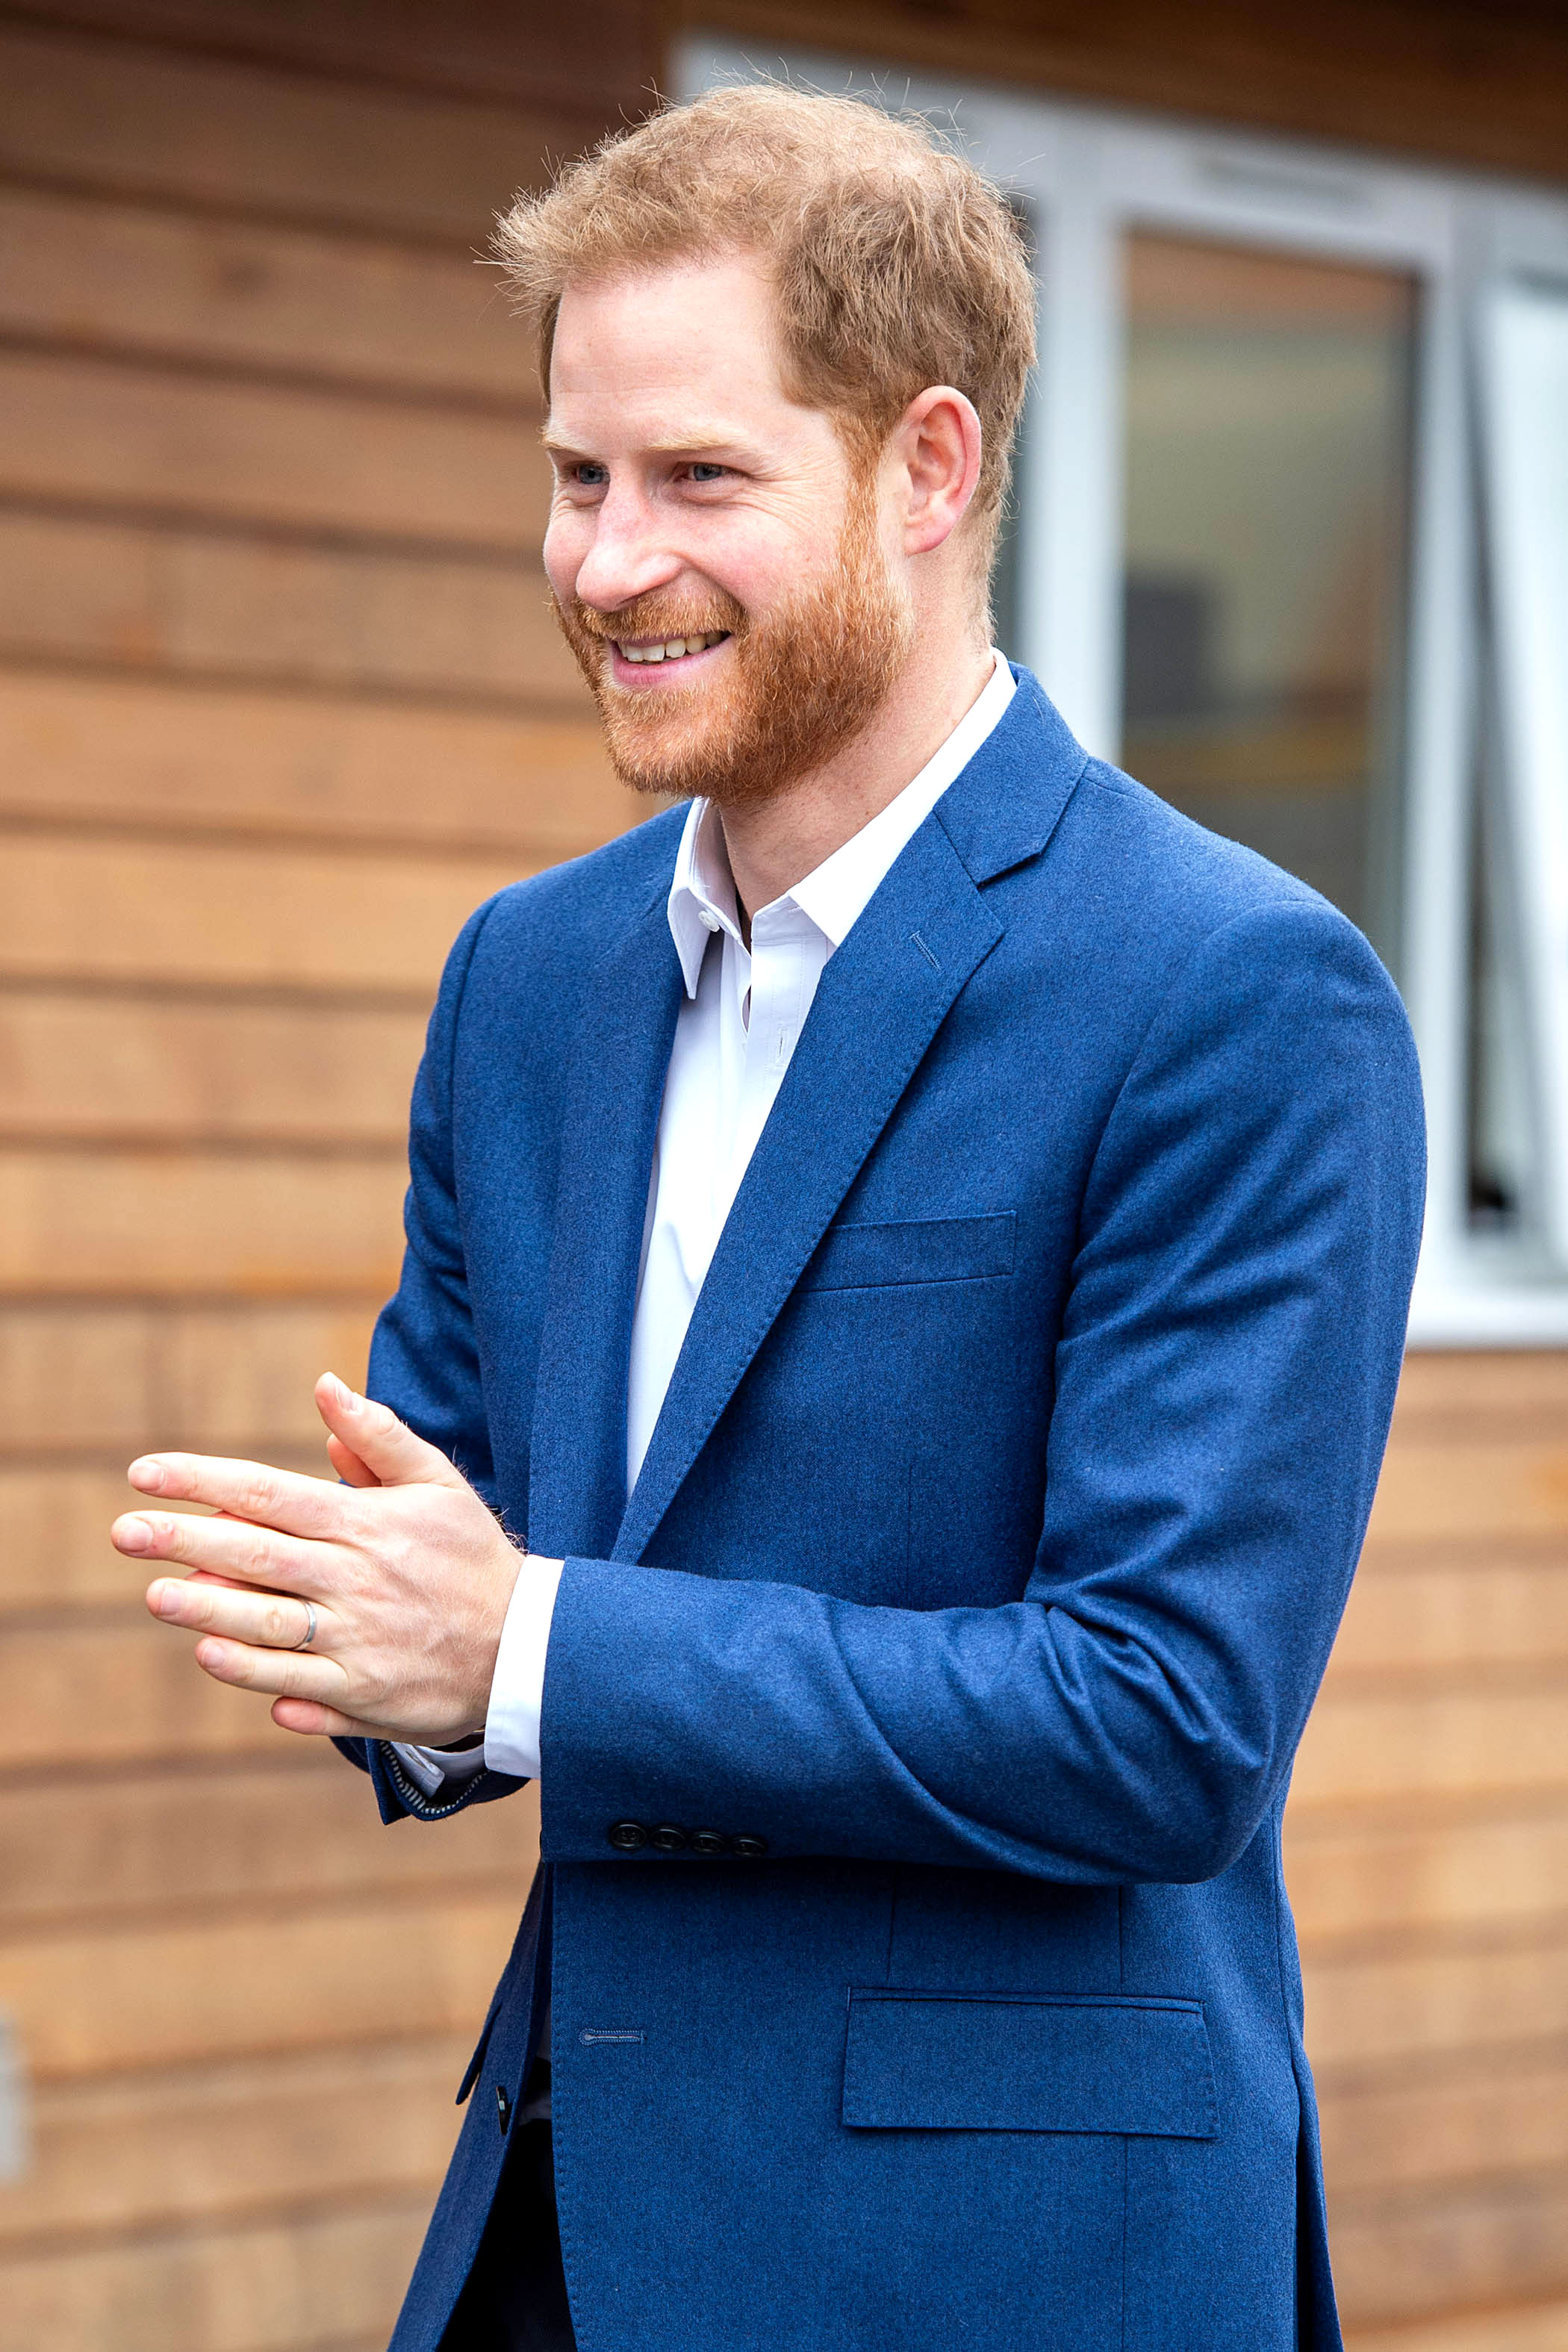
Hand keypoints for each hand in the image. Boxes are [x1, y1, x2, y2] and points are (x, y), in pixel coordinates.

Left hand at [113, 1374, 548, 1745]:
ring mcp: (358, 1643)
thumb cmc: (469, 1557)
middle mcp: (355, 1582)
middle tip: (125, 1532)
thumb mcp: (437, 1483)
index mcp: (366, 1524)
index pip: (268, 1493)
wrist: (526, 1647)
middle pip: (255, 1556)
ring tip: (156, 1596)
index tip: (143, 1473)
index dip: (201, 1481)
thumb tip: (325, 1386)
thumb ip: (377, 1436)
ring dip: (206, 1611)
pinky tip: (212, 1656)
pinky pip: (296, 1688)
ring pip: (265, 1627)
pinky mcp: (364, 1696)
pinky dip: (252, 1675)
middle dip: (183, 1540)